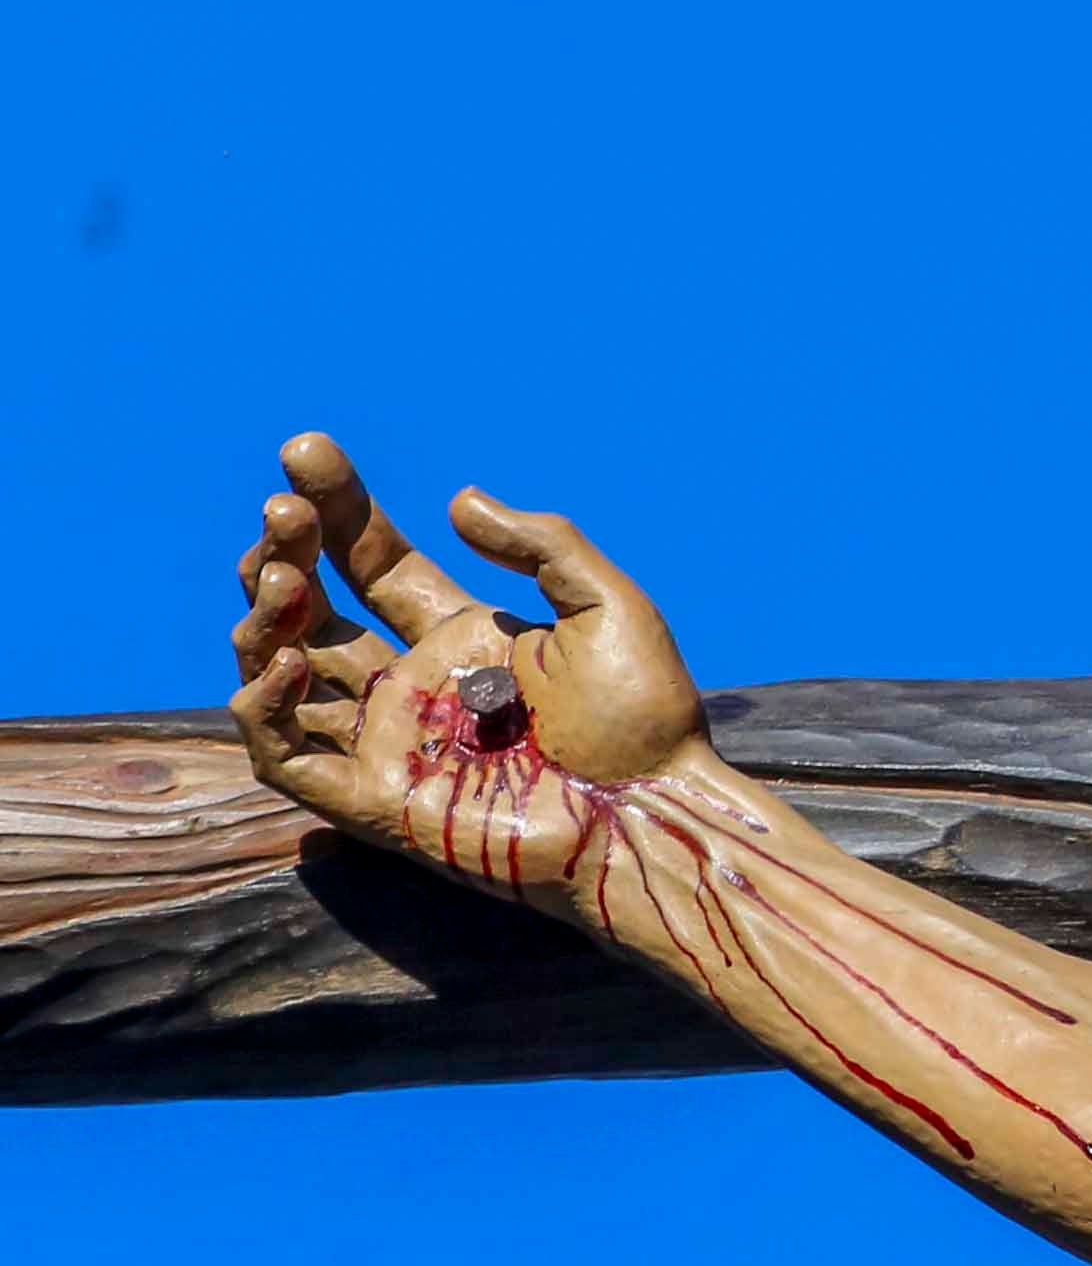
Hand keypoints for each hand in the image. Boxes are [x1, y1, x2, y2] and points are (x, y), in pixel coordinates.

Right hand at [226, 436, 710, 903]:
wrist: (655, 814)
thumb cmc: (646, 719)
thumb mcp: (606, 606)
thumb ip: (541, 544)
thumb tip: (459, 499)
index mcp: (463, 637)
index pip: (371, 564)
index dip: (336, 510)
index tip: (306, 451)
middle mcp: (414, 685)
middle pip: (312, 612)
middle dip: (285, 554)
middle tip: (283, 509)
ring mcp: (388, 742)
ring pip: (279, 675)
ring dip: (263, 619)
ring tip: (286, 576)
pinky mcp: (374, 800)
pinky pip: (283, 758)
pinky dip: (263, 707)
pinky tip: (285, 658)